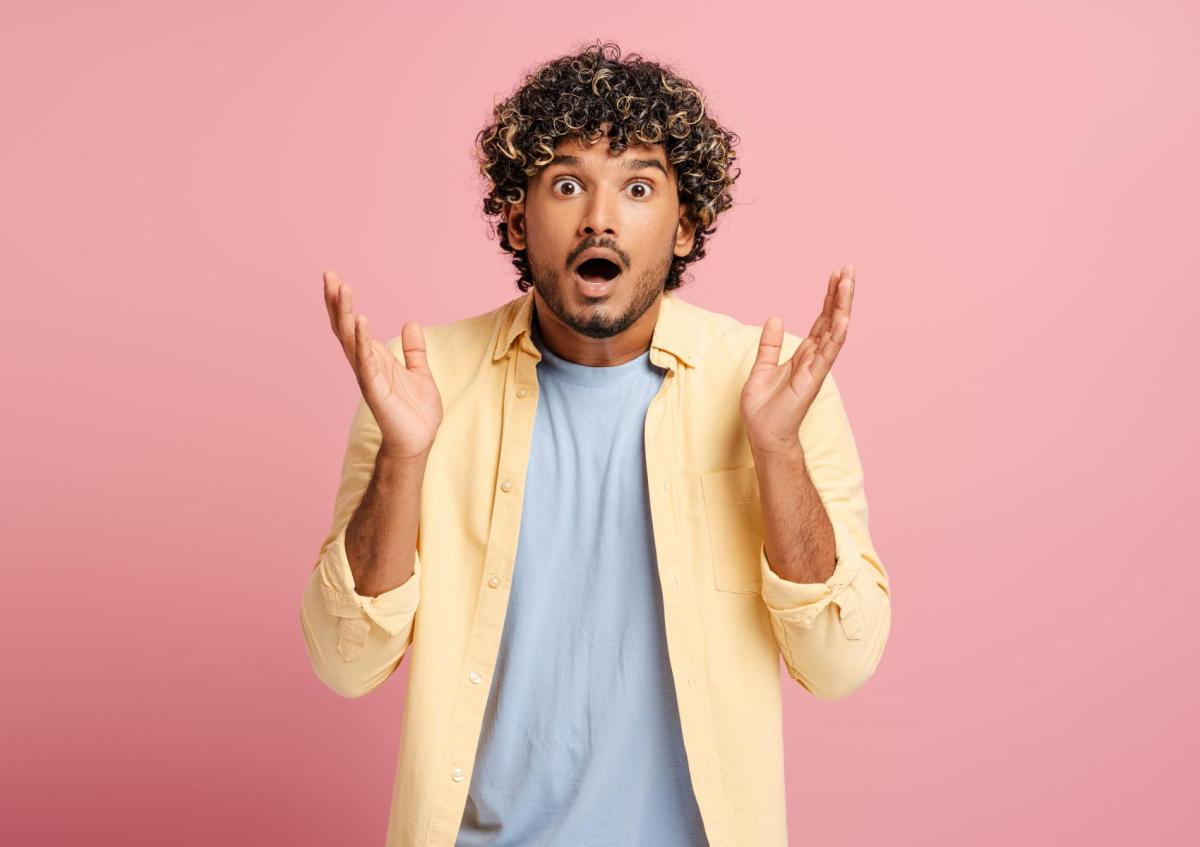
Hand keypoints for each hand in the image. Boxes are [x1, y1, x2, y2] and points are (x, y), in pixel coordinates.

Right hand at [323, 270, 442, 459]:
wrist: (420, 440)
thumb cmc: (416, 412)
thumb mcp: (420, 372)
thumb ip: (414, 349)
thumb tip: (410, 323)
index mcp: (374, 359)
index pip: (353, 326)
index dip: (343, 304)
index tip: (335, 279)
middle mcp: (366, 365)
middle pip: (345, 328)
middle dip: (337, 302)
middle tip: (328, 275)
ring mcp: (368, 377)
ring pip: (351, 340)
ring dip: (346, 315)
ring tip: (342, 289)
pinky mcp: (376, 390)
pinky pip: (366, 362)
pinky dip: (363, 341)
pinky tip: (361, 322)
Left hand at [740, 265, 854, 454]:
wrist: (764, 435)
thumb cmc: (764, 408)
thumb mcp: (762, 368)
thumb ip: (770, 344)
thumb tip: (775, 318)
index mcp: (804, 355)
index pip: (820, 321)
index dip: (828, 298)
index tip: (836, 275)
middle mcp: (814, 358)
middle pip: (831, 320)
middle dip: (840, 294)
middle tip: (849, 269)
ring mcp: (816, 368)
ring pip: (833, 331)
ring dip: (841, 307)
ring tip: (848, 283)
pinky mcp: (813, 379)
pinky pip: (827, 355)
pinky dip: (836, 336)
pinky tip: (844, 319)